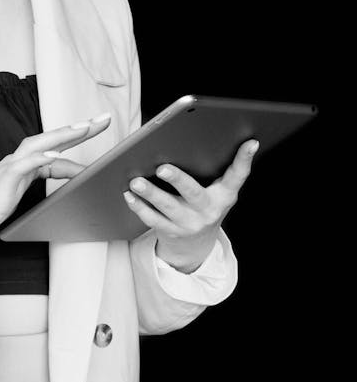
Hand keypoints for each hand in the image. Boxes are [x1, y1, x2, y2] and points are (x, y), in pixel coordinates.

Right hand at [0, 112, 111, 255]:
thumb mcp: (11, 201)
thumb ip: (30, 190)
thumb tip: (58, 190)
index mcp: (18, 169)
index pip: (52, 150)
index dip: (76, 141)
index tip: (98, 132)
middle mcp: (13, 166)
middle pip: (48, 140)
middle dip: (77, 128)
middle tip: (105, 119)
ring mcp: (4, 174)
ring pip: (36, 146)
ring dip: (61, 136)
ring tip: (85, 128)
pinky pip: (19, 169)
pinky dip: (36, 159)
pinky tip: (52, 155)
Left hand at [122, 139, 258, 271]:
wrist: (195, 245)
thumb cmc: (204, 206)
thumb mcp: (218, 192)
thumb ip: (220, 170)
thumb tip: (222, 137)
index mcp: (224, 196)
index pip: (237, 176)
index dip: (245, 159)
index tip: (250, 143)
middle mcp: (208, 210)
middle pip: (193, 193)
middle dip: (177, 180)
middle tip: (162, 168)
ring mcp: (189, 223)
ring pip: (167, 207)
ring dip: (150, 193)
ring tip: (136, 182)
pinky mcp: (171, 232)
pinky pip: (152, 219)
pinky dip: (139, 207)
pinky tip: (130, 195)